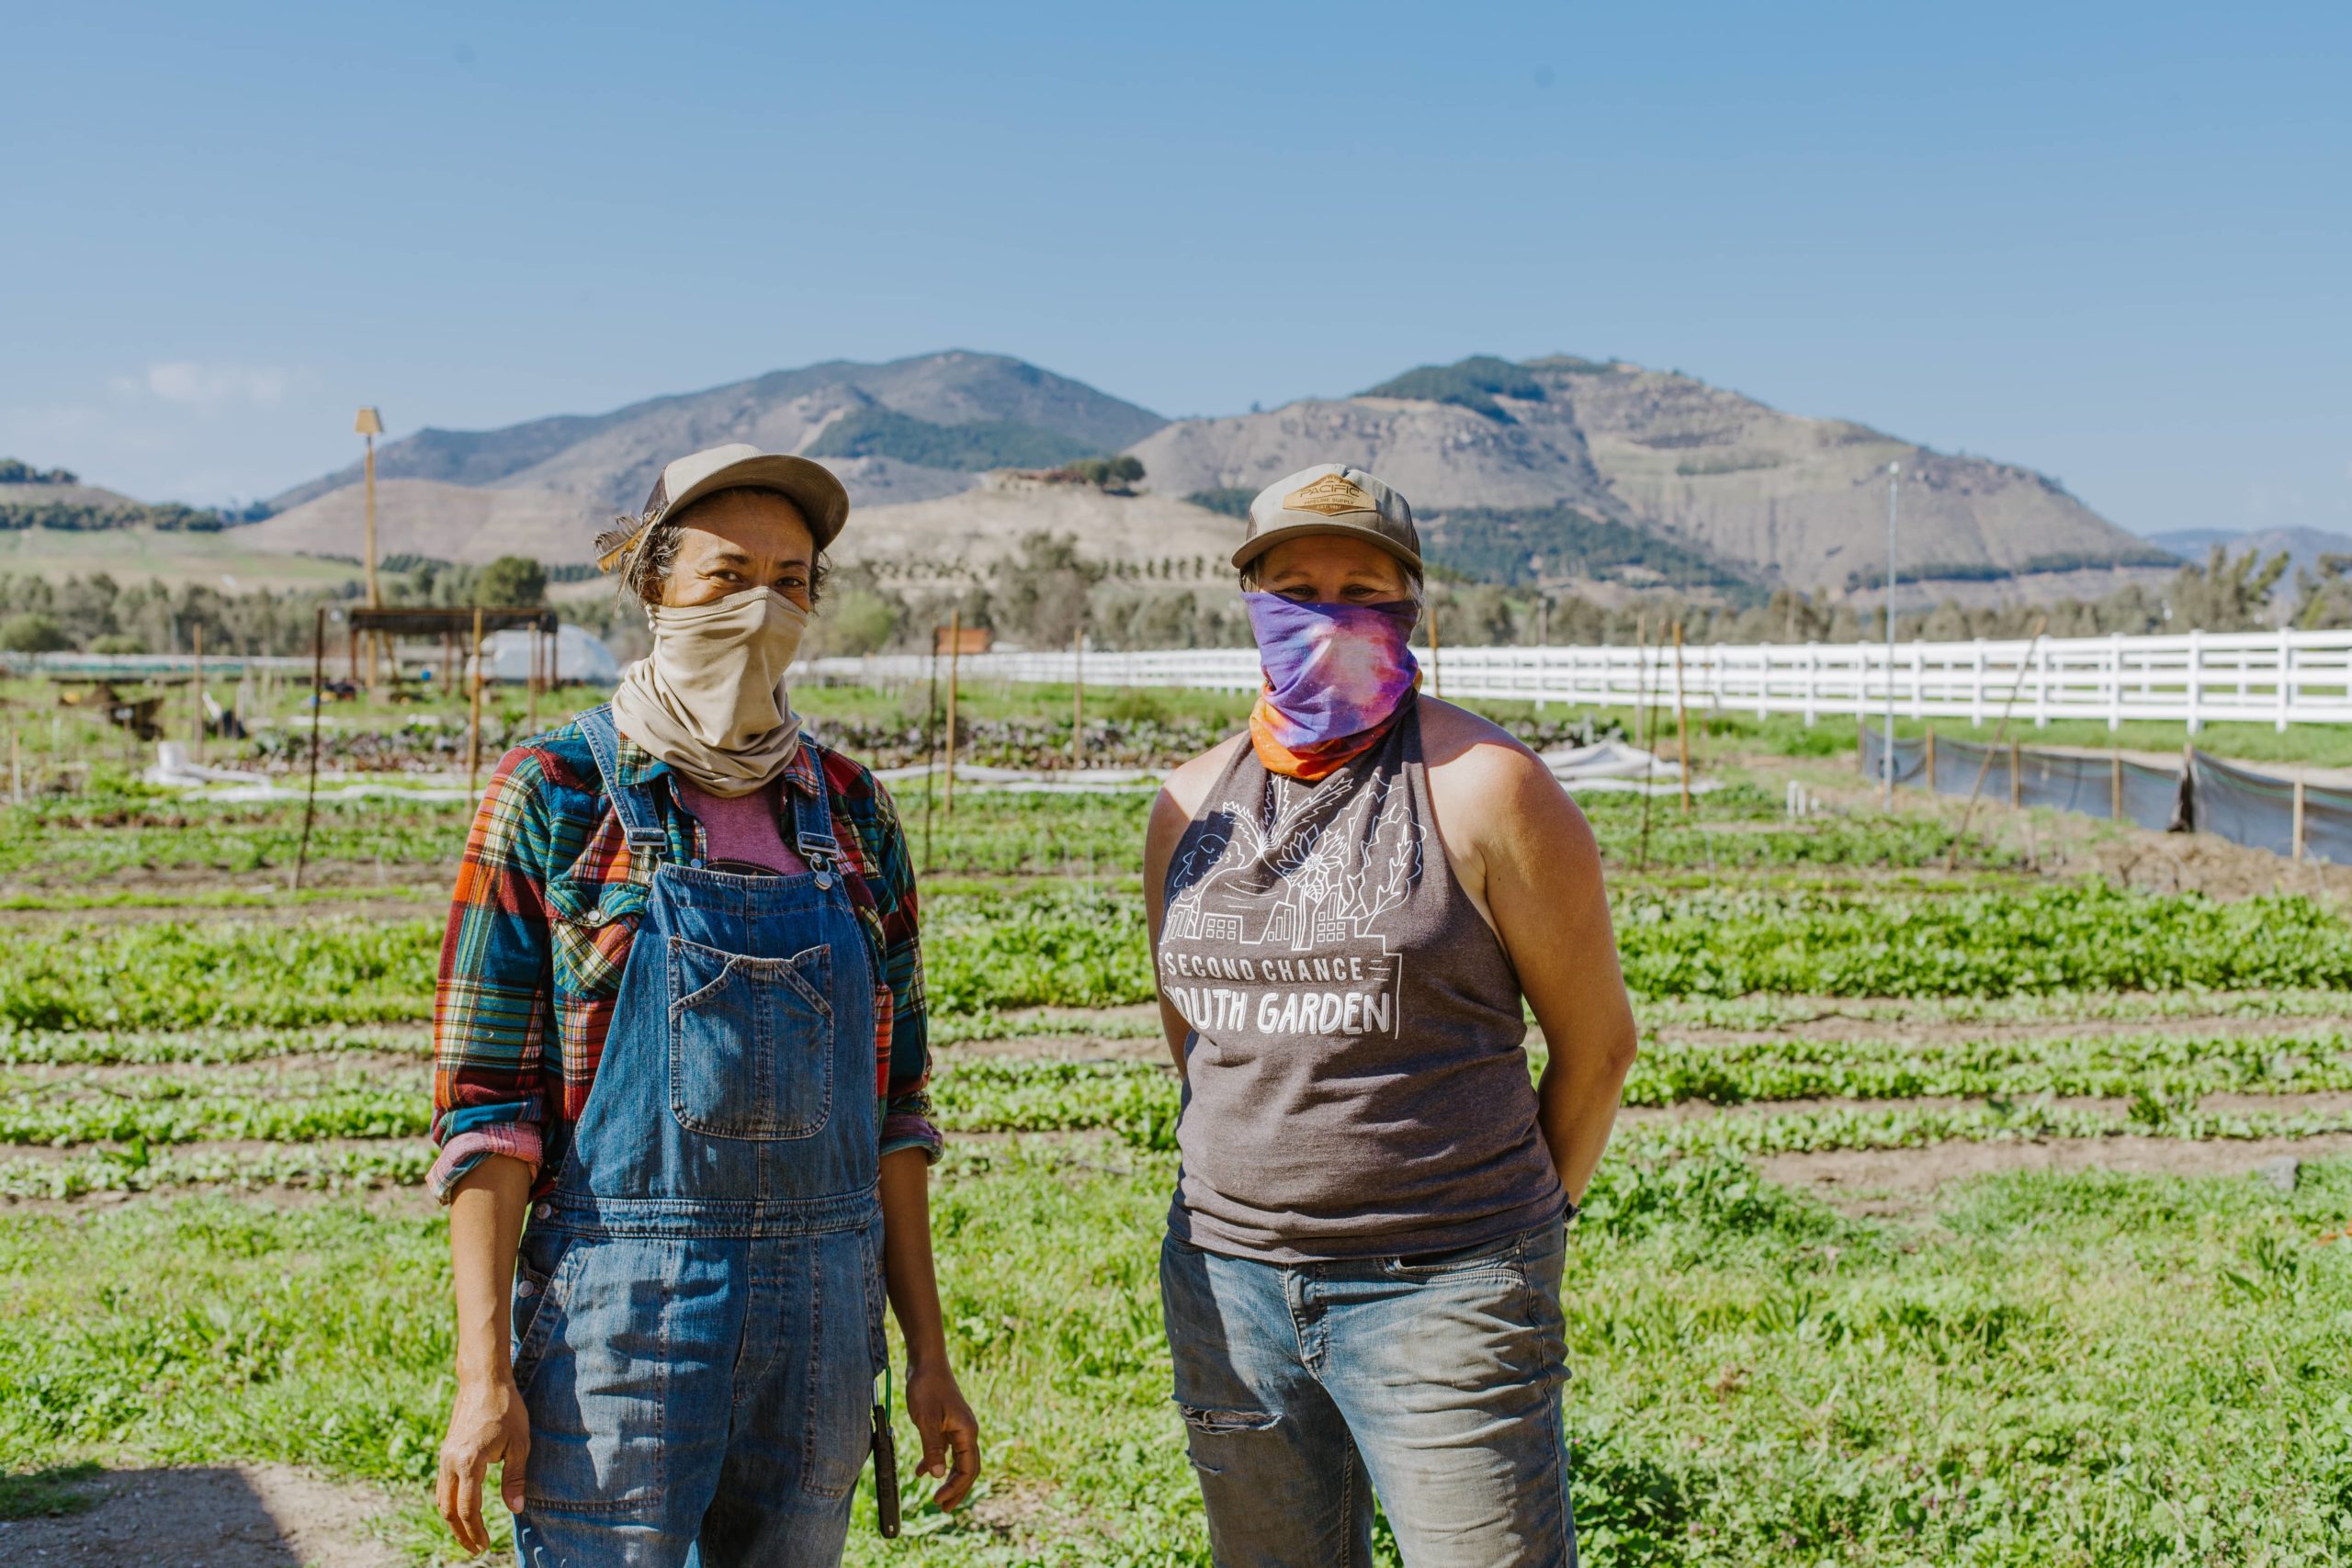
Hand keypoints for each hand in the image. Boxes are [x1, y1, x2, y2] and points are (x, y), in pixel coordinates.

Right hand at [437, 1369, 529, 1553]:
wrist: (484, 1381)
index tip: (484, 1546)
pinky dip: (450, 1503)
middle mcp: (450, 1462)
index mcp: (469, 1462)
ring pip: (441, 1498)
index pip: (467, 1509)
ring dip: (453, 1520)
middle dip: (460, 1533)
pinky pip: (443, 1485)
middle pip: (448, 1509)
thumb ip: (515, 1479)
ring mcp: (445, 1457)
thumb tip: (516, 1510)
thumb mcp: (519, 1445)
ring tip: (469, 1535)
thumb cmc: (507, 1410)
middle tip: (475, 1549)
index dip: (476, 1531)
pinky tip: (463, 1509)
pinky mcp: (446, 1451)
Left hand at [905, 1361, 980, 1510]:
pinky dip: (937, 1462)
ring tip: (938, 1497)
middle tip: (944, 1508)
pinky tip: (922, 1471)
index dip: (955, 1487)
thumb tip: (939, 1476)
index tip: (938, 1501)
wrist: (926, 1362)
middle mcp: (967, 1431)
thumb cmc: (927, 1387)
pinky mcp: (947, 1423)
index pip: (968, 1468)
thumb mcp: (926, 1420)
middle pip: (968, 1468)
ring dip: (949, 1478)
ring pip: (958, 1460)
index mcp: (967, 1431)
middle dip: (958, 1489)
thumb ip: (933, 1448)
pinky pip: (947, 1449)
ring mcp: (958, 1427)